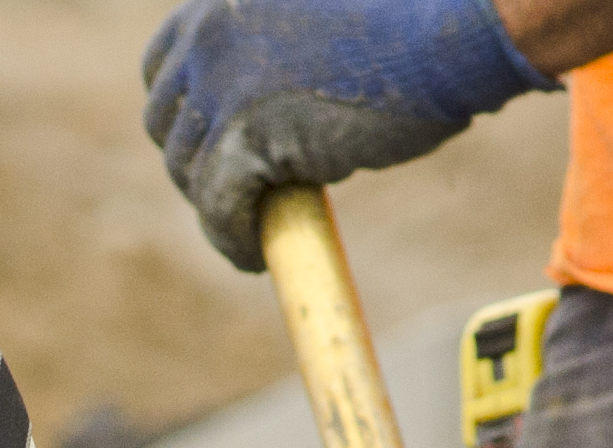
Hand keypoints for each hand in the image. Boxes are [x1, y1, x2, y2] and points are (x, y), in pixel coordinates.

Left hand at [138, 0, 555, 268]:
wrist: (448, 31)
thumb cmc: (411, 17)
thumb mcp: (316, 18)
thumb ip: (275, 50)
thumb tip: (268, 106)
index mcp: (221, 0)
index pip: (164, 67)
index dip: (184, 113)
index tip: (208, 142)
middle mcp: (208, 37)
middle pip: (167, 124)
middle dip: (195, 164)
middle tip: (235, 194)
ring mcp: (220, 87)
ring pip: (190, 172)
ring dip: (216, 207)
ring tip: (249, 231)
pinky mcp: (244, 139)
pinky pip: (219, 209)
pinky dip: (233, 239)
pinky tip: (253, 256)